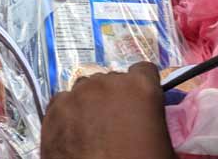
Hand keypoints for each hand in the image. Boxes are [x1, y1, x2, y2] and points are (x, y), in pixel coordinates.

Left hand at [41, 63, 174, 158]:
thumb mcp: (163, 147)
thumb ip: (153, 122)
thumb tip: (147, 122)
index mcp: (140, 88)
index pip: (144, 71)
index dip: (143, 87)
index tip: (141, 103)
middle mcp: (106, 83)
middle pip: (111, 81)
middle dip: (114, 98)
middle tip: (116, 125)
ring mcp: (77, 93)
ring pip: (85, 89)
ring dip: (91, 104)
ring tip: (92, 131)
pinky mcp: (54, 108)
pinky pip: (63, 102)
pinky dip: (69, 115)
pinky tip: (73, 136)